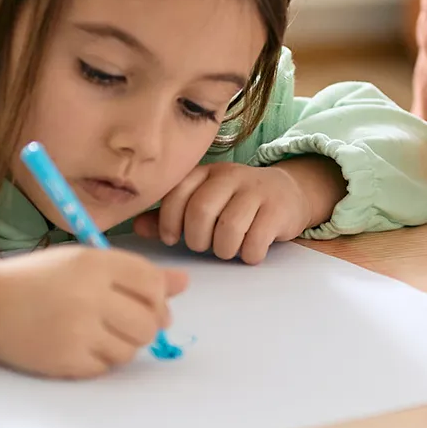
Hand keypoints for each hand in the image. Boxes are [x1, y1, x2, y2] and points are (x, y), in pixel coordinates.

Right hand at [0, 249, 185, 377]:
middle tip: (126, 324)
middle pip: (149, 323)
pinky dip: (100, 361)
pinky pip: (106, 368)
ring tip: (96, 332)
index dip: (158, 298)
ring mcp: (77, 330)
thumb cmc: (36, 280)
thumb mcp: (83, 262)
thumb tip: (184, 283)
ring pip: (131, 349)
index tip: (150, 305)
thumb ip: (134, 273)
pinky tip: (79, 345)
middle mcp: (88, 295)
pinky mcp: (66, 360)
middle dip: (146, 327)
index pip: (152, 284)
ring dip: (122, 345)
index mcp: (94, 264)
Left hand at [154, 158, 343, 263]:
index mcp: (206, 173)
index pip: (177, 192)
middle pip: (201, 210)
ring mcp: (256, 190)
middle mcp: (230, 176)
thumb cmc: (237, 203)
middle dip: (197, 238)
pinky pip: (256, 239)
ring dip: (223, 249)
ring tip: (226, 250)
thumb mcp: (204, 202)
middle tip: (203, 246)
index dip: (168, 220)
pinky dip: (249, 254)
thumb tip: (138, 227)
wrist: (288, 193)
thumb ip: (171, 215)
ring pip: (229, 226)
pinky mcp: (278, 209)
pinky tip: (249, 251)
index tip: (172, 238)